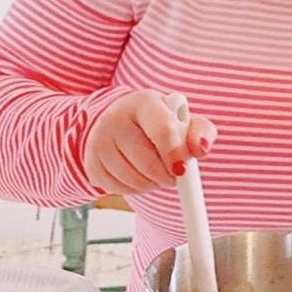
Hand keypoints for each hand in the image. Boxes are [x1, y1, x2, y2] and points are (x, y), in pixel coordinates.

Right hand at [83, 91, 216, 196]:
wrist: (118, 120)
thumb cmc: (159, 121)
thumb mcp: (182, 120)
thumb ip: (200, 132)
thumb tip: (201, 149)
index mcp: (144, 102)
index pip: (163, 130)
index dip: (175, 154)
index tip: (183, 169)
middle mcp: (116, 118)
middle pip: (146, 162)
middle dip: (166, 175)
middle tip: (174, 175)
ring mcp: (99, 141)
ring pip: (133, 179)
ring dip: (152, 184)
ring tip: (156, 171)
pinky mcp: (91, 164)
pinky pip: (119, 189)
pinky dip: (135, 189)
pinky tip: (138, 174)